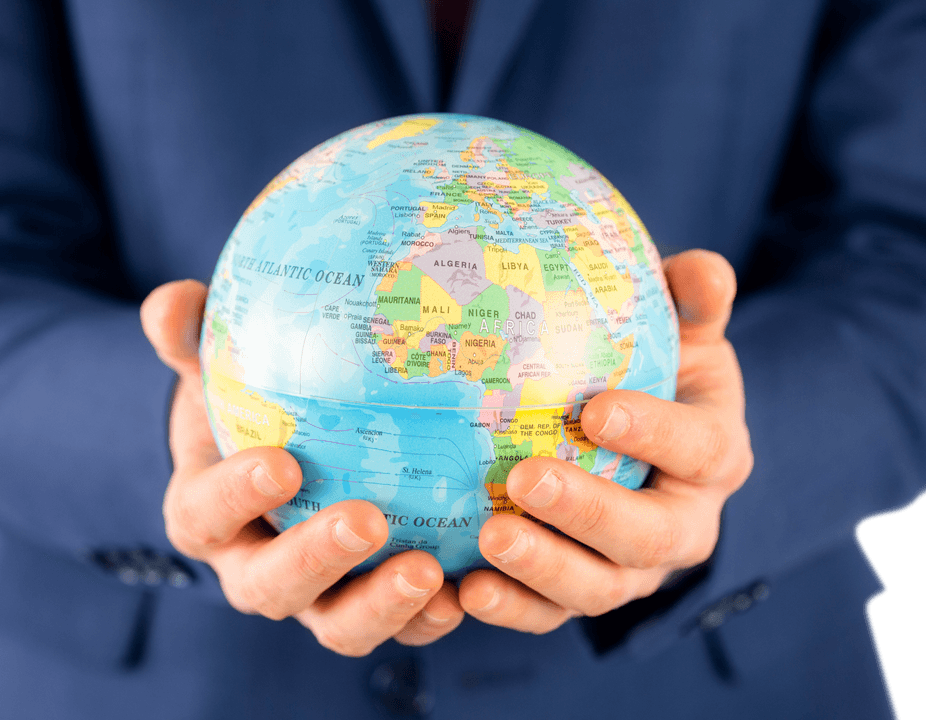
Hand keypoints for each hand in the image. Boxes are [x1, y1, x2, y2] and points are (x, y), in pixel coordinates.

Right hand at [140, 280, 464, 655]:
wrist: (282, 451)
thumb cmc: (245, 404)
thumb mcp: (212, 365)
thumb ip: (188, 334)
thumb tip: (170, 301)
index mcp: (205, 514)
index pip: (205, 515)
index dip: (236, 497)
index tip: (283, 462)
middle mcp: (252, 568)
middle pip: (269, 587)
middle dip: (315, 559)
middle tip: (367, 520)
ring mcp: (312, 597)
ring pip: (336, 625)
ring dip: (380, 606)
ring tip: (429, 571)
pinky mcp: (366, 607)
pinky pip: (395, 629)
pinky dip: (425, 620)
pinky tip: (464, 595)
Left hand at [458, 250, 752, 631]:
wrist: (637, 440)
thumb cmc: (653, 373)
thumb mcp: (681, 332)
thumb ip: (693, 301)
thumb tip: (702, 271)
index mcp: (713, 455)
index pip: (699, 448)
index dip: (656, 432)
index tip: (598, 409)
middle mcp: (683, 524)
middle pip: (649, 537)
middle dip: (590, 513)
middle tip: (525, 478)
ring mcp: (631, 569)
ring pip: (599, 588)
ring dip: (544, 568)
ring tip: (488, 538)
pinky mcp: (579, 591)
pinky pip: (549, 613)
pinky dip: (511, 608)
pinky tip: (462, 590)